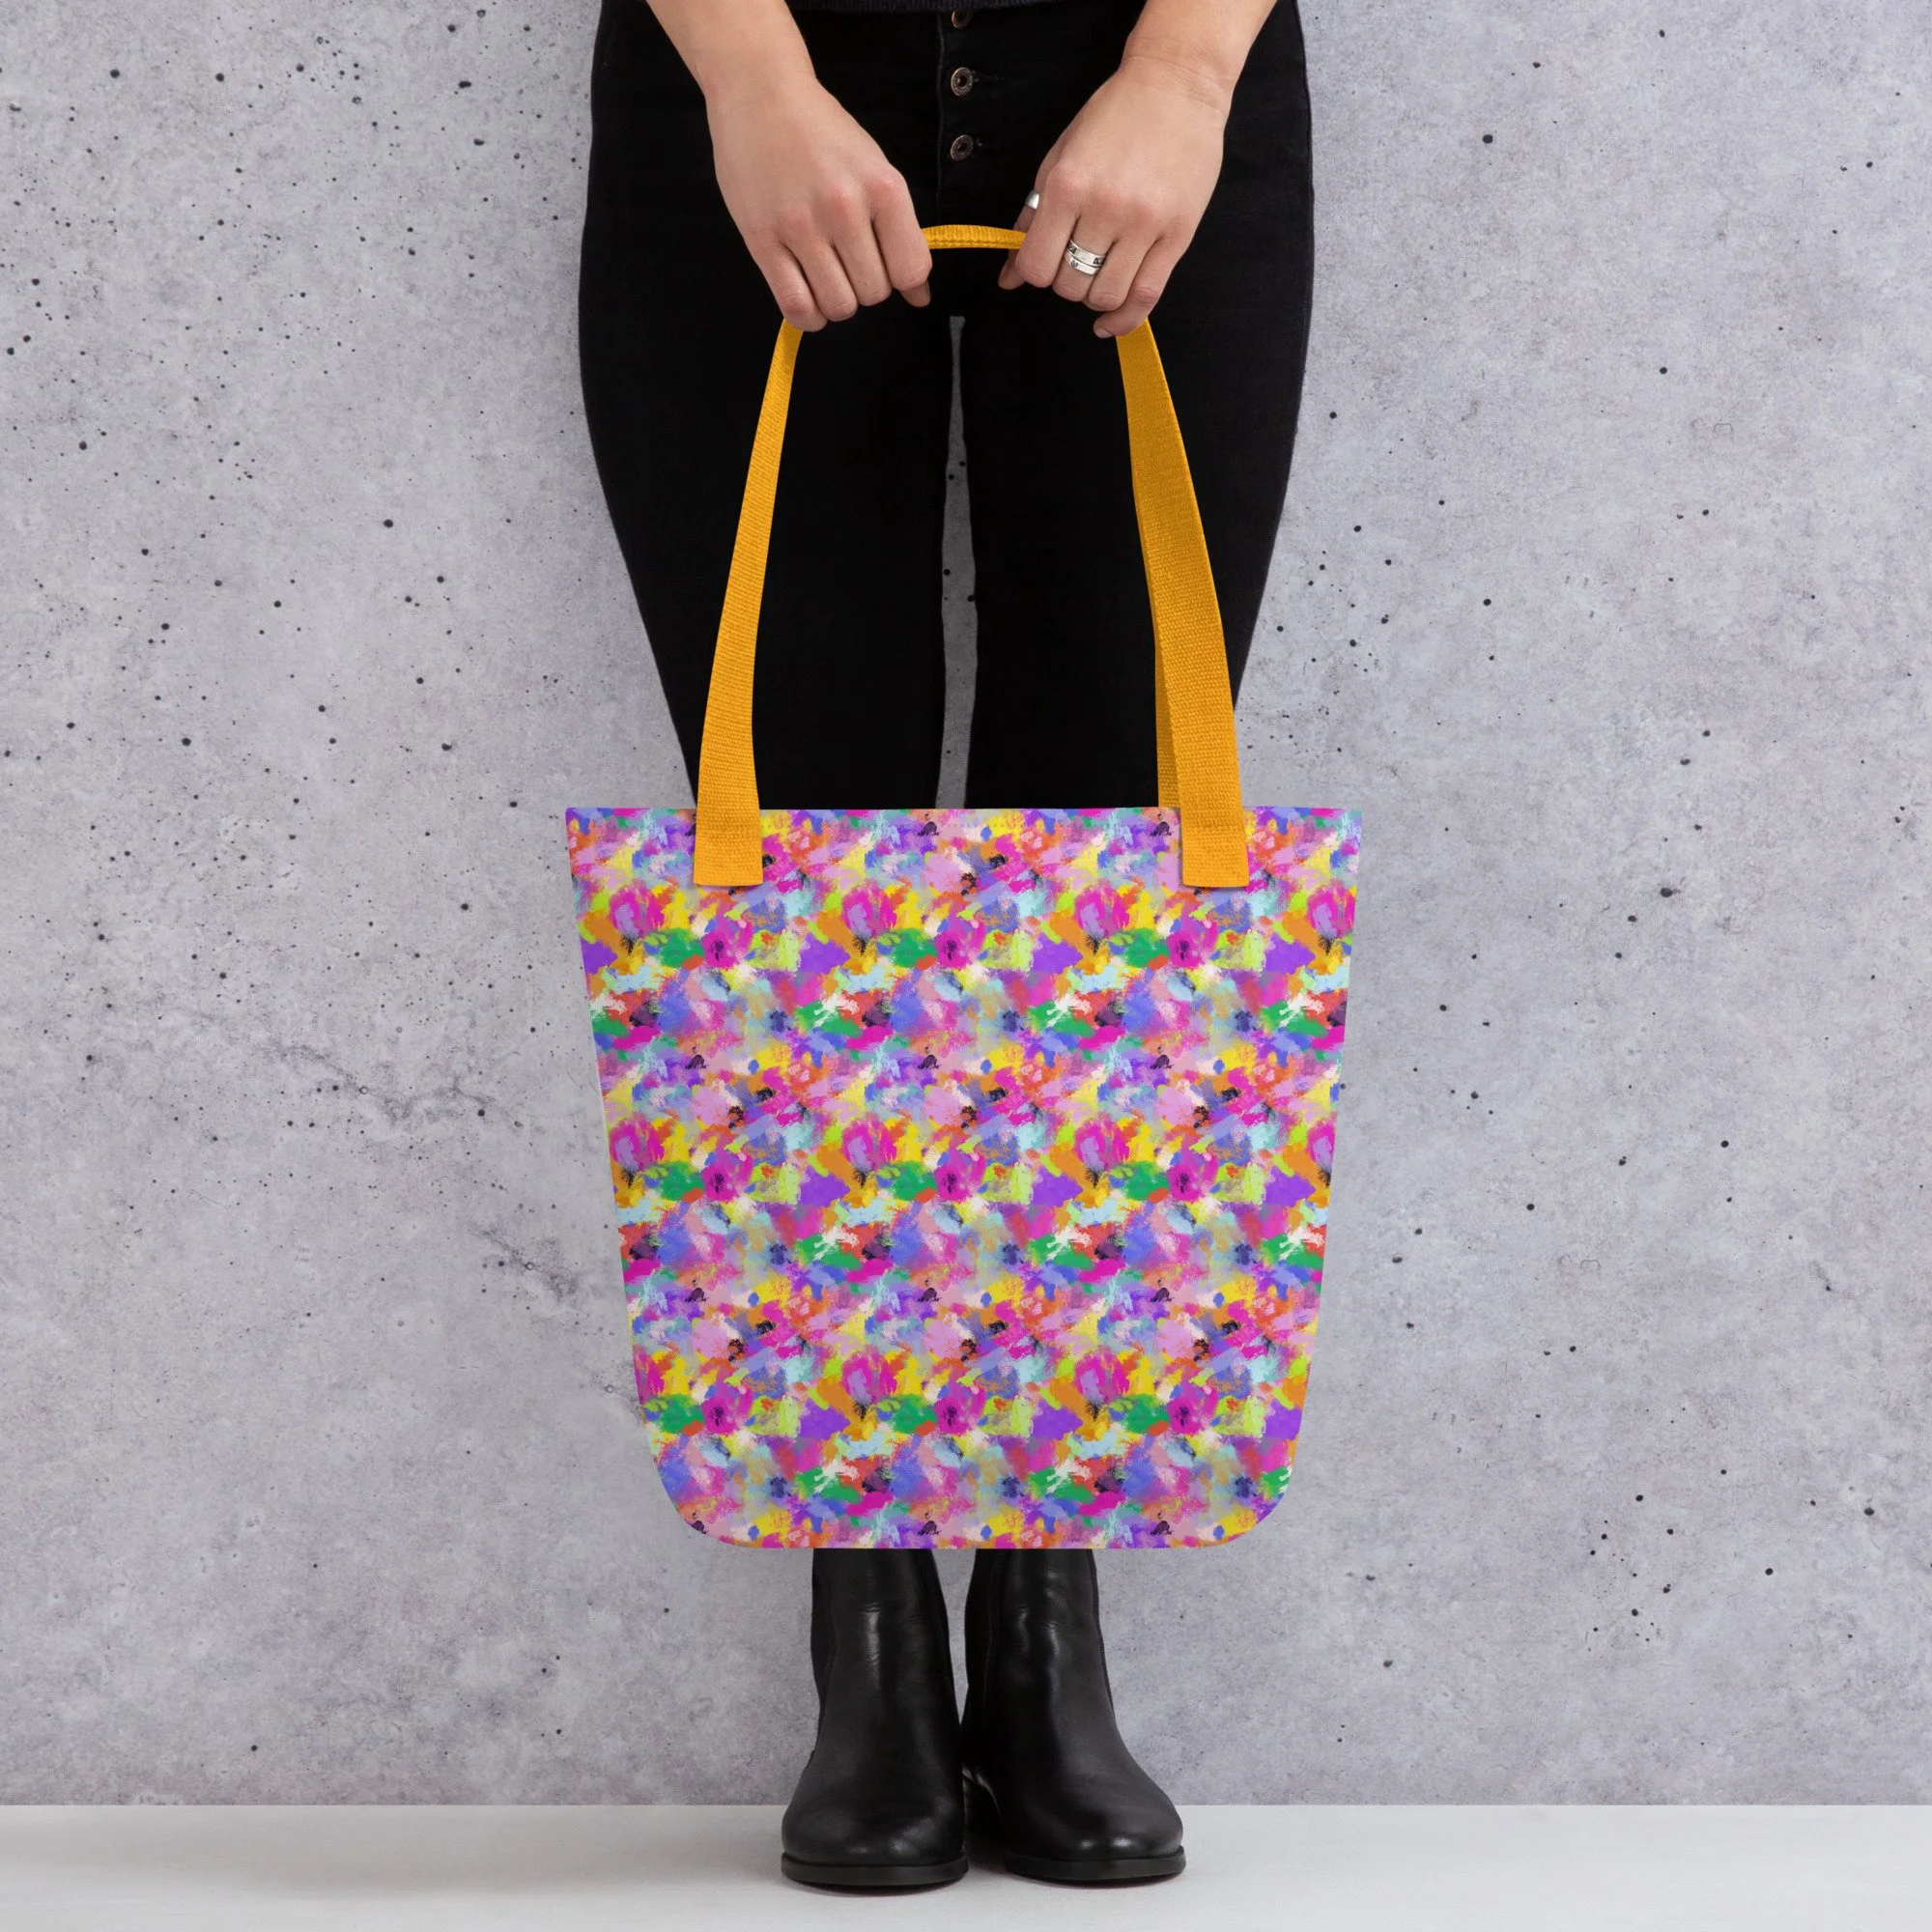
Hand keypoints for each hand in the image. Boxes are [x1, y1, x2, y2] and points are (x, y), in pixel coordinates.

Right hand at [705, 65, 930, 330]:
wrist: (760, 93)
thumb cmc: (823, 133)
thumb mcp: (874, 169)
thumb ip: (900, 231)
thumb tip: (920, 297)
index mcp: (883, 188)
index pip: (910, 270)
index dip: (901, 278)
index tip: (884, 262)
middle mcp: (845, 208)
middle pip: (873, 293)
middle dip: (865, 286)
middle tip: (847, 261)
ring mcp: (801, 226)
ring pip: (838, 305)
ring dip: (836, 301)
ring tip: (826, 274)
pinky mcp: (762, 239)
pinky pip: (795, 306)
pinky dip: (808, 316)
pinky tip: (808, 297)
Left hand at [999, 53, 1233, 337]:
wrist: (1177, 85)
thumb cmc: (1114, 117)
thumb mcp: (1061, 158)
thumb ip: (1033, 218)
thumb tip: (1009, 277)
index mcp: (1068, 186)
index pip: (1037, 266)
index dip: (1036, 272)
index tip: (1045, 260)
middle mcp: (1105, 208)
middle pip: (1070, 285)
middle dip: (1067, 281)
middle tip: (1077, 258)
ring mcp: (1144, 224)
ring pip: (1105, 296)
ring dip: (1094, 296)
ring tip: (1099, 272)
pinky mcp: (1177, 235)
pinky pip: (1146, 297)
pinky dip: (1124, 320)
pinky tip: (1110, 322)